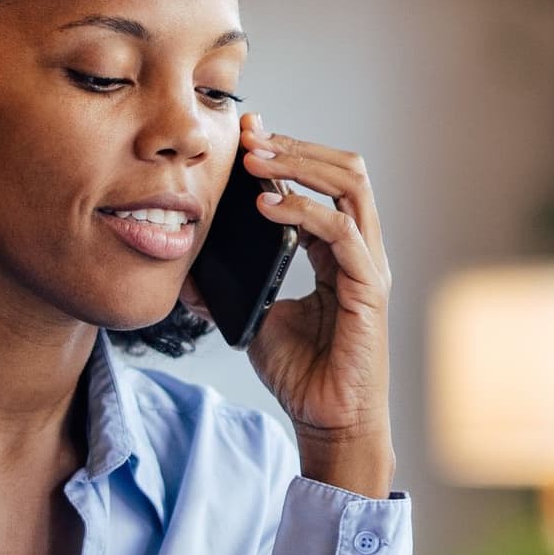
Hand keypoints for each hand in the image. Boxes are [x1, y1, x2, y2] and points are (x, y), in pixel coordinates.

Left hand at [236, 117, 393, 497]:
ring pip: (351, 187)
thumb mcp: (256, 317)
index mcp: (339, 250)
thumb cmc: (302, 372)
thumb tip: (185, 272)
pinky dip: (304, 210)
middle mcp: (360, 250)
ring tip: (257, 160)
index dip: (288, 152)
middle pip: (346, 170)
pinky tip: (268, 205)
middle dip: (296, 146)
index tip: (247, 134)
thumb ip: (231, 290)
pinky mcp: (367, 289)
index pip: (322, 183)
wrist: (326, 420)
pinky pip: (343, 232)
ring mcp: (368, 266)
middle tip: (250, 136)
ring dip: (302, 165)